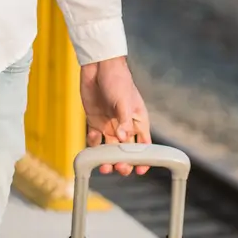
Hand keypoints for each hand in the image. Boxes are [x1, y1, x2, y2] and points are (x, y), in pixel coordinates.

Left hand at [81, 56, 149, 175]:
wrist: (99, 67)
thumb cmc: (118, 80)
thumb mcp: (123, 100)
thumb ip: (123, 121)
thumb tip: (123, 139)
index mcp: (137, 121)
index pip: (144, 145)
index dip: (144, 158)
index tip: (140, 170)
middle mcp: (124, 126)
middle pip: (126, 151)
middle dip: (124, 162)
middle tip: (119, 168)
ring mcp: (109, 125)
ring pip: (110, 149)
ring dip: (107, 159)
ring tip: (104, 166)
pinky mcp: (95, 122)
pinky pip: (95, 139)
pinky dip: (93, 145)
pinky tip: (93, 141)